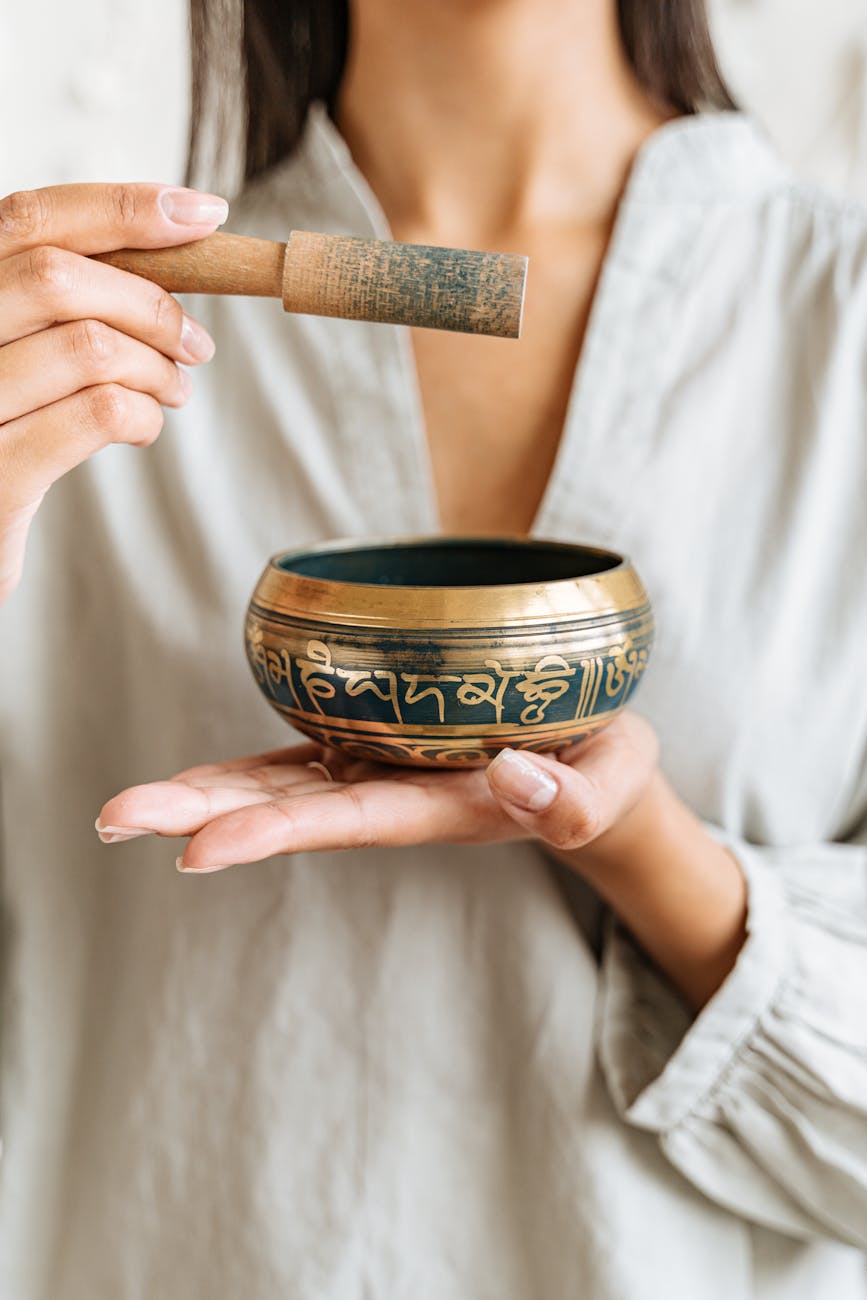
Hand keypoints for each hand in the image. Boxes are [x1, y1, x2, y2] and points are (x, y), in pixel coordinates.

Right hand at [0, 181, 227, 602]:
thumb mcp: (11, 355)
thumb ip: (56, 307)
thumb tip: (168, 254)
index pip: (28, 218)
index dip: (123, 208)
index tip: (203, 213)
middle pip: (59, 277)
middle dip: (150, 305)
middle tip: (195, 344)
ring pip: (88, 347)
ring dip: (157, 368)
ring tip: (173, 390)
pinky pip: (96, 416)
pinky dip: (143, 415)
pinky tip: (145, 426)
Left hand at [96, 713, 658, 870]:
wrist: (598, 767)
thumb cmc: (610, 773)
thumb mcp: (617, 782)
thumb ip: (578, 799)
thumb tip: (512, 774)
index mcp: (445, 809)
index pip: (347, 822)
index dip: (272, 831)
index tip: (197, 851)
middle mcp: (396, 796)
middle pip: (286, 806)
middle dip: (201, 813)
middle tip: (114, 819)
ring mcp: (381, 771)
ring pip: (278, 783)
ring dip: (203, 795)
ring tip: (125, 808)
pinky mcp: (380, 745)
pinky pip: (302, 756)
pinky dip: (244, 768)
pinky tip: (192, 781)